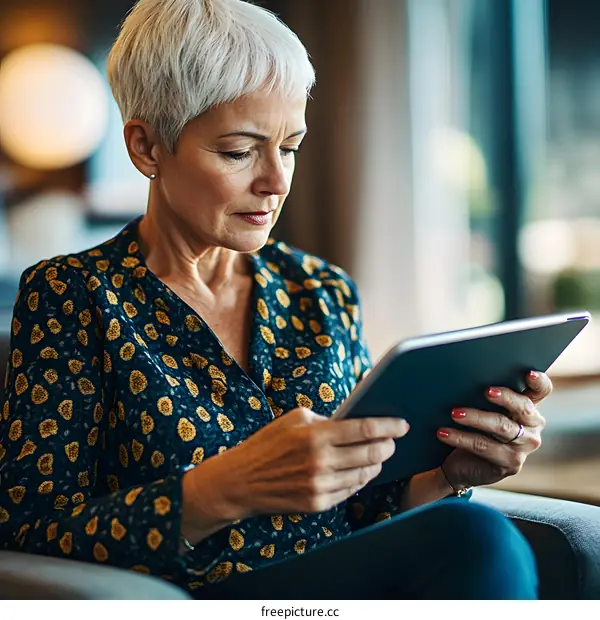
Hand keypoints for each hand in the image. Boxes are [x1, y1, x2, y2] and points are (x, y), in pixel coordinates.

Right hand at [188, 408, 409, 522]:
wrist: (240, 481)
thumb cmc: (267, 444)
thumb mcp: (294, 419)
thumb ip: (326, 420)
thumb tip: (354, 421)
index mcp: (316, 435)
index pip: (365, 429)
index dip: (388, 426)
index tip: (402, 424)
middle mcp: (321, 461)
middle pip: (372, 453)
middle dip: (388, 446)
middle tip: (393, 441)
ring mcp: (321, 485)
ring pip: (365, 474)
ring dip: (376, 463)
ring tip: (379, 455)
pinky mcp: (318, 503)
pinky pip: (351, 491)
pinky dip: (360, 479)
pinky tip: (361, 471)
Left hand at [436, 371, 550, 490]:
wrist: (461, 464)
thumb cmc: (472, 427)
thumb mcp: (481, 407)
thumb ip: (484, 393)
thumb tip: (468, 374)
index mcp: (528, 406)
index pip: (541, 390)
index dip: (538, 382)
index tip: (528, 374)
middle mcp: (533, 426)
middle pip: (524, 408)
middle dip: (505, 397)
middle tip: (486, 391)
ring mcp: (524, 447)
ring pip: (501, 427)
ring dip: (475, 418)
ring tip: (454, 413)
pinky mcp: (510, 463)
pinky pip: (483, 446)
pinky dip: (461, 438)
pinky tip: (444, 433)